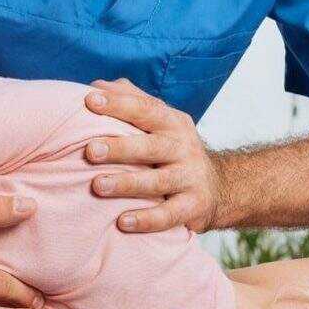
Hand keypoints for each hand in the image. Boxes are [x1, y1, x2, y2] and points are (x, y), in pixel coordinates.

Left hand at [82, 77, 222, 233]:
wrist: (218, 187)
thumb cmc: (172, 148)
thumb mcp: (158, 121)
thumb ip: (130, 100)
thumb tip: (96, 86)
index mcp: (171, 122)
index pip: (144, 109)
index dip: (118, 103)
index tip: (89, 100)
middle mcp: (183, 148)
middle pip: (150, 146)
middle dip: (120, 147)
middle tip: (90, 150)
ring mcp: (190, 178)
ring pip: (157, 182)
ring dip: (127, 184)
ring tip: (98, 186)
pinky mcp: (194, 207)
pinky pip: (169, 216)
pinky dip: (147, 220)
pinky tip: (122, 222)